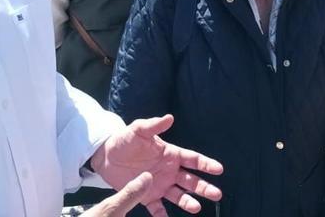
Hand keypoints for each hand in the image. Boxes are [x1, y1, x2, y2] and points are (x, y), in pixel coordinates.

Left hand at [90, 115, 223, 215]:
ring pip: (178, 195)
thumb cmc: (126, 140)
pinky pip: (157, 208)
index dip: (206, 164)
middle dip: (204, 187)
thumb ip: (154, 125)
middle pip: (191, 180)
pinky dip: (162, 214)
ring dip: (188, 201)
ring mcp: (160, 185)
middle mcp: (170, 172)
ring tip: (196, 207)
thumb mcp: (139, 130)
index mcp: (171, 155)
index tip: (218, 169)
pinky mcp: (147, 196)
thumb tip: (169, 118)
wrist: (106, 156)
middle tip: (216, 194)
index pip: (193, 159)